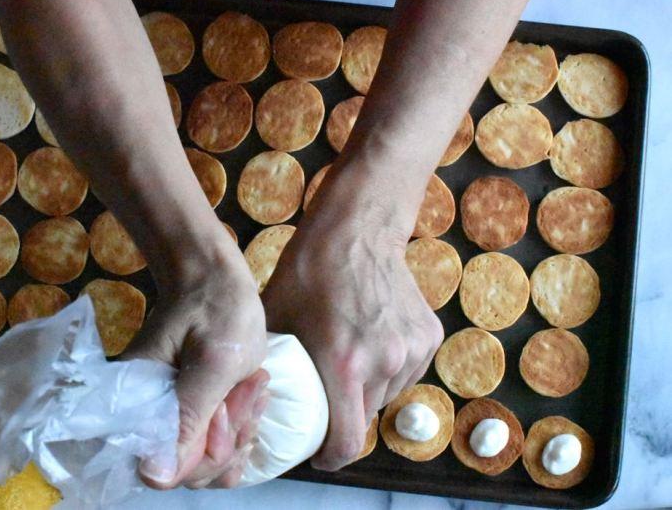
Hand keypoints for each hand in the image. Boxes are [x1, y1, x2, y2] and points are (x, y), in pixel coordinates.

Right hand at [122, 249, 268, 488]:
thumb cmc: (215, 306)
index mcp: (136, 405)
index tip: (224, 408)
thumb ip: (188, 415)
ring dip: (240, 429)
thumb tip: (152, 476)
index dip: (203, 452)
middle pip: (190, 470)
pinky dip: (242, 425)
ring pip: (209, 462)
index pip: (161, 469)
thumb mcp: (214, 360)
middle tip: (245, 387)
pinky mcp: (190, 414)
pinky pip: (218, 446)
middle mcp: (146, 418)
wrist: (214, 278)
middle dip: (229, 436)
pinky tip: (250, 393)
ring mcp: (170, 418)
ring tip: (251, 384)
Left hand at [263, 212, 442, 470]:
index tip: (319, 453)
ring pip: (388, 394)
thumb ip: (274, 362)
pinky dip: (389, 368)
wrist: (356, 230)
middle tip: (326, 398)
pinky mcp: (429, 336)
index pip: (347, 441)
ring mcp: (412, 349)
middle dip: (344, 416)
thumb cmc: (308, 270)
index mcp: (344, 364)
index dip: (330, 457)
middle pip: (366, 417)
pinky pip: (407, 370)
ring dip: (367, 391)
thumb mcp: (276, 318)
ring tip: (347, 365)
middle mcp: (385, 362)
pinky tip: (370, 343)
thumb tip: (259, 394)